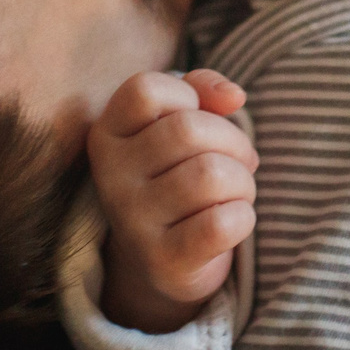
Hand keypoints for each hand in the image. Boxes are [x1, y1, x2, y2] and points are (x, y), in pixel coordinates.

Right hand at [90, 69, 257, 334]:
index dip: (187, 97)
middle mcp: (110, 177)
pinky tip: (232, 221)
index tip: (197, 118)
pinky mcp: (162, 260)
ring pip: (212, 175)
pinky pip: (221, 224)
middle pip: (189, 130)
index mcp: (107, 134)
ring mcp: (132, 221)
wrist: (162, 259)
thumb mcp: (177, 123)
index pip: (146, 90)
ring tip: (234, 192)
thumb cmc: (176, 174)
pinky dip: (243, 217)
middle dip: (233, 142)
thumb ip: (201, 90)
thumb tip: (233, 96)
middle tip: (237, 162)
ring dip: (242, 182)